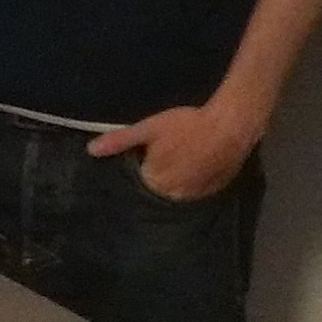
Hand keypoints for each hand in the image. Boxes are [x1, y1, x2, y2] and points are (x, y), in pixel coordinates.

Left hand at [88, 101, 256, 202]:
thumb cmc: (187, 125)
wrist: (230, 126)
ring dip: (177, 180)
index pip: (139, 181)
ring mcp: (194, 196)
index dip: (142, 164)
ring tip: (183, 158)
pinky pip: (196, 191)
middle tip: (168, 152)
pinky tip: (198, 165)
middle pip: (158, 188)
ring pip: (178, 191)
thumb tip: (90, 151)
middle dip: (159, 173)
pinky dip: (194, 182)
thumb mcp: (150, 128)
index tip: (149, 151)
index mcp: (154, 182)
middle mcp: (172, 196)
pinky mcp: (213, 192)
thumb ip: (120, 141)